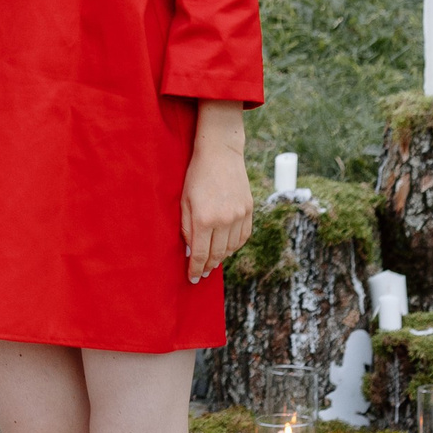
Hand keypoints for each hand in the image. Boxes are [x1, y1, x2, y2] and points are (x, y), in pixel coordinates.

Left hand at [181, 105, 252, 282]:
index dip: (196, 269)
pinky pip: (243, 237)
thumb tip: (190, 252)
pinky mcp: (249, 210)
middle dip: (208, 266)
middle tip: (202, 273)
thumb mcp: (184, 201)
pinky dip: (234, 246)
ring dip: (221, 258)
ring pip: (231, 248)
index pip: (200, 254)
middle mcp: (224, 220)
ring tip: (212, 262)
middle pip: (217, 254)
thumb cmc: (196, 175)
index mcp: (204, 219)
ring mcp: (239, 215)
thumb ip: (186, 228)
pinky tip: (226, 248)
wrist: (220, 153)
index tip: (193, 278)